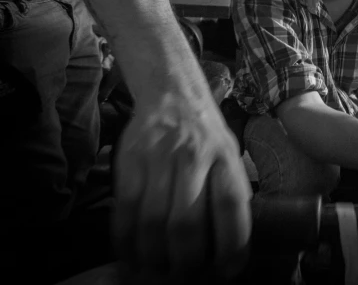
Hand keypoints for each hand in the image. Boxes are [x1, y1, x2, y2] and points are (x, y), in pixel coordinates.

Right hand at [113, 92, 251, 282]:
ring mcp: (160, 157)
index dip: (231, 245)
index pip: (231, 206)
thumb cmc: (206, 136)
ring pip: (153, 221)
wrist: (172, 94)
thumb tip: (231, 246)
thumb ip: (230, 193)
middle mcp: (195, 156)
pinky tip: (131, 254)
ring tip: (157, 272)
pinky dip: (126, 239)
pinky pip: (124, 209)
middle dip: (185, 262)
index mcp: (226, 158)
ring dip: (154, 256)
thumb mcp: (230, 156)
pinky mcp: (130, 160)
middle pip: (187, 222)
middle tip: (185, 277)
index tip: (227, 271)